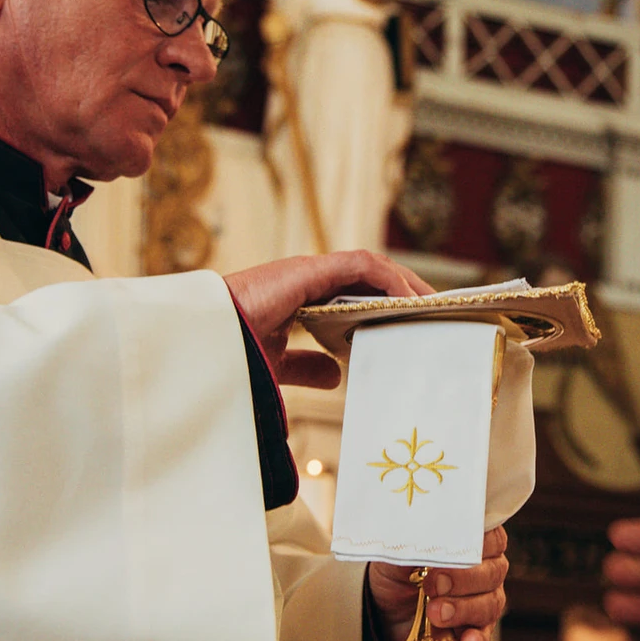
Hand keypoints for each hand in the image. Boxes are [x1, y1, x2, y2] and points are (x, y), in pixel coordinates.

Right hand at [225, 251, 433, 388]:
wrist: (202, 346)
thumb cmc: (228, 354)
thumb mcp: (277, 364)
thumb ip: (304, 367)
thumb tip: (336, 376)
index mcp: (300, 297)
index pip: (354, 291)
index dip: (387, 301)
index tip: (413, 322)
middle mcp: (308, 280)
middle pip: (370, 276)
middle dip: (406, 291)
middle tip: (436, 314)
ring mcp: (309, 272)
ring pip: (371, 267)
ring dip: (406, 283)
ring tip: (434, 305)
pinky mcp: (309, 270)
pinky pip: (361, 265)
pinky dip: (389, 279)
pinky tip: (409, 301)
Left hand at [367, 526, 507, 640]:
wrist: (386, 609)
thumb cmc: (399, 572)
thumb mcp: (397, 555)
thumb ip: (411, 545)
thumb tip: (417, 537)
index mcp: (473, 542)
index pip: (491, 538)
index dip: (473, 545)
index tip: (446, 553)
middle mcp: (486, 570)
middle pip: (493, 572)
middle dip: (463, 579)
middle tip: (434, 585)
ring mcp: (485, 602)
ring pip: (490, 604)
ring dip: (462, 609)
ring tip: (435, 613)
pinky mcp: (477, 632)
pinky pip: (485, 637)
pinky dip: (476, 639)